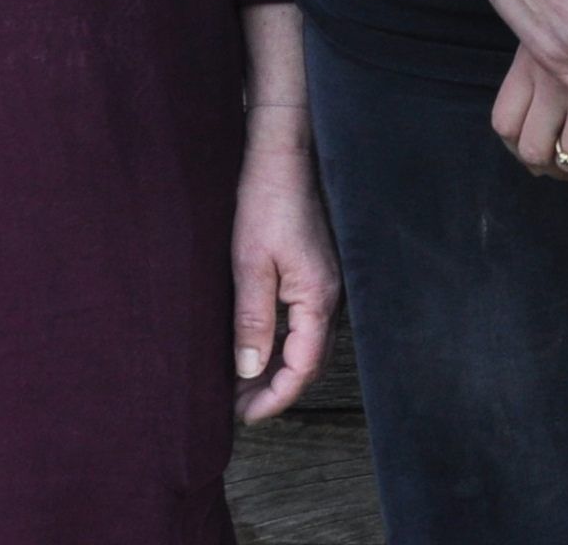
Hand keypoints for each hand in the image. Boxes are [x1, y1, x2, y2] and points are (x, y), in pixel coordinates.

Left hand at [230, 110, 339, 422]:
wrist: (282, 152)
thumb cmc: (266, 201)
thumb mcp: (249, 263)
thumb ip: (252, 320)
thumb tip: (248, 371)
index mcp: (318, 297)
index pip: (303, 368)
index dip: (275, 398)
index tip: (244, 415)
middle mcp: (330, 295)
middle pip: (309, 361)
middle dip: (275, 388)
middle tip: (237, 405)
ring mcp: (326, 282)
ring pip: (306, 342)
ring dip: (277, 366)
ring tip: (240, 380)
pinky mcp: (316, 270)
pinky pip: (303, 321)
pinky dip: (281, 341)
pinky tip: (255, 341)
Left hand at [494, 46, 567, 197]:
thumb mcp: (566, 4)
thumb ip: (559, 44)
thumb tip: (549, 84)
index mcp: (532, 59)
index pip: (506, 122)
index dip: (516, 145)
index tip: (534, 150)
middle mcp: (552, 81)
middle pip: (532, 146)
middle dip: (548, 164)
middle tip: (565, 167)